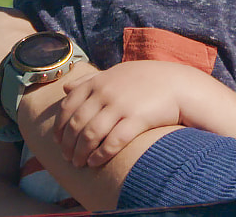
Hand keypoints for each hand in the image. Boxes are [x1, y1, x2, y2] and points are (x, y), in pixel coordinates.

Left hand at [54, 61, 235, 167]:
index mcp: (97, 82)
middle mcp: (105, 93)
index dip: (60, 127)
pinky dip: (100, 154)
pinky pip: (113, 141)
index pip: (68, 107)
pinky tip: (95, 162)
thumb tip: (65, 87)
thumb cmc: (145, 80)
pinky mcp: (136, 119)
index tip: (58, 141)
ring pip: (91, 134)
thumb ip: (89, 80)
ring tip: (79, 163)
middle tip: (67, 157)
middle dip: (68, 144)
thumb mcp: (115, 73)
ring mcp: (120, 106)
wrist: (177, 84)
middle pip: (76, 123)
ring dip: (81, 152)